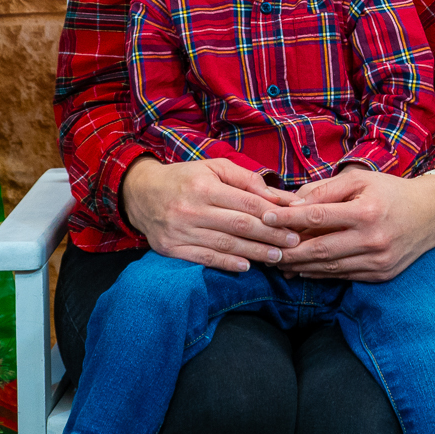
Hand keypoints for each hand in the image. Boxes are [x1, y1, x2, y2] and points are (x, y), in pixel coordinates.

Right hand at [120, 155, 300, 272]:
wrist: (140, 193)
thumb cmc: (184, 178)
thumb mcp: (213, 167)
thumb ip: (245, 179)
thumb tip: (276, 196)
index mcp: (204, 186)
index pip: (246, 202)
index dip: (273, 213)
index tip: (294, 220)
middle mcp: (192, 209)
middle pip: (239, 225)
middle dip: (271, 235)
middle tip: (293, 242)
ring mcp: (181, 231)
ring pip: (225, 244)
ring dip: (255, 252)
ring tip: (277, 256)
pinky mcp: (171, 249)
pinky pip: (204, 258)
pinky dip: (227, 263)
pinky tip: (246, 266)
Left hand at [266, 170, 434, 282]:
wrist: (431, 214)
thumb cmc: (390, 191)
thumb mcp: (359, 179)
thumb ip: (324, 190)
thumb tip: (292, 204)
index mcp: (367, 211)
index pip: (318, 216)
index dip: (289, 219)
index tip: (267, 218)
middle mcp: (373, 239)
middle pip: (320, 249)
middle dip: (288, 251)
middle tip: (264, 249)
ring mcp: (378, 261)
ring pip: (329, 268)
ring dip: (300, 266)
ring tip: (277, 261)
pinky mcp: (381, 275)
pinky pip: (343, 276)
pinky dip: (320, 273)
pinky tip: (303, 268)